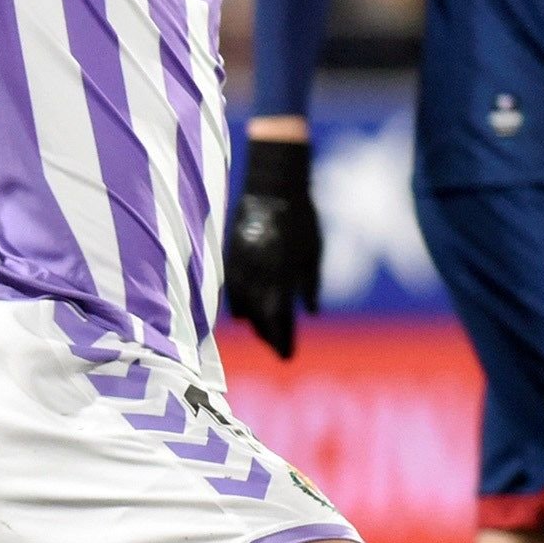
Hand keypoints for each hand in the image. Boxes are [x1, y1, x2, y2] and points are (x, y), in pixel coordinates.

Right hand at [223, 135, 321, 358]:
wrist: (272, 186)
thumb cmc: (300, 218)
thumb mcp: (313, 252)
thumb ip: (310, 285)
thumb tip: (311, 313)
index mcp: (280, 275)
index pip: (279, 319)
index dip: (283, 340)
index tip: (287, 356)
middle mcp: (258, 275)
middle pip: (259, 318)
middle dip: (268, 336)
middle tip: (276, 349)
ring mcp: (241, 266)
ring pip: (241, 306)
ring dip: (252, 323)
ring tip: (261, 333)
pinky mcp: (230, 255)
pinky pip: (230, 289)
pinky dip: (237, 304)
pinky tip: (243, 312)